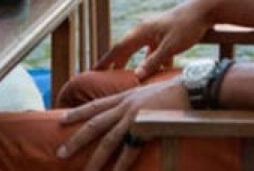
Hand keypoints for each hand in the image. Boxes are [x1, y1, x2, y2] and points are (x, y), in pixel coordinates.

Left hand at [57, 78, 188, 170]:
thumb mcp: (149, 94)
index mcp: (125, 97)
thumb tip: (131, 114)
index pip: (95, 105)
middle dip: (76, 139)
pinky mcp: (147, 128)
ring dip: (95, 159)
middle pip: (94, 124)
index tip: (61, 119)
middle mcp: (126, 106)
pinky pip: (130, 151)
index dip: (77, 112)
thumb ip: (136, 103)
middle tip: (60, 152)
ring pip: (108, 141)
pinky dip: (121, 165)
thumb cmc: (175, 93)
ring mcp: (135, 117)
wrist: (193, 90)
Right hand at [96, 0, 212, 79]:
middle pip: (126, 49)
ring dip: (133, 63)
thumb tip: (136, 76)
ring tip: (125, 76)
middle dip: (115, 63)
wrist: (204, 9)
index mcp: (142, 31)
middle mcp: (145, 30)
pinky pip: (154, 51)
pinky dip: (151, 61)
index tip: (93, 71)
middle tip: (103, 77)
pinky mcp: (165, 35)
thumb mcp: (170, 47)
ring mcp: (155, 32)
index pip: (118, 48)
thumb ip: (154, 62)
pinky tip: (155, 72)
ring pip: (140, 51)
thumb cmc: (187, 26)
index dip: (106, 61)